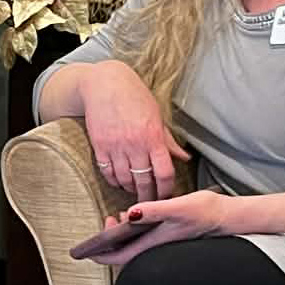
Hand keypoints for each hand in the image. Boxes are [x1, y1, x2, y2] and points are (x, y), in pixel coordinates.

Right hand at [80, 60, 188, 201]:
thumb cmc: (134, 96)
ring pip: (125, 180)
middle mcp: (135, 144)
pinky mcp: (99, 146)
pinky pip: (107, 172)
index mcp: (153, 136)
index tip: (166, 196)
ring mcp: (116, 146)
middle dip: (149, 196)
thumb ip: (169, 141)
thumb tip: (184, 157)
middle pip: (144, 182)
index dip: (166, 190)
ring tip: (135, 190)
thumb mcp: (156, 115)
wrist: (104, 83)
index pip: (164, 173)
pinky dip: (114, 180)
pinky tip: (119, 180)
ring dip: (131, 189)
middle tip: (151, 202)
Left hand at [89, 189, 228, 266]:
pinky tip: (136, 218)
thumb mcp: (177, 206)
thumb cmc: (205, 212)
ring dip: (121, 237)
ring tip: (114, 221)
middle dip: (108, 244)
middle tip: (101, 228)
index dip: (101, 255)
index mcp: (155, 243)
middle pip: (125, 253)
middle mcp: (157, 247)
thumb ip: (153, 210)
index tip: (85, 252)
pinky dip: (134, 232)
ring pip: (135, 246)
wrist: (229, 217)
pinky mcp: (170, 237)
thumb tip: (129, 214)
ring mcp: (164, 243)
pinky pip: (145, 240)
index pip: (120, 256)